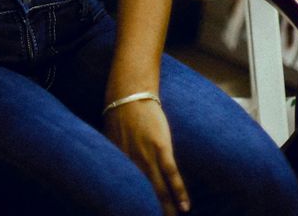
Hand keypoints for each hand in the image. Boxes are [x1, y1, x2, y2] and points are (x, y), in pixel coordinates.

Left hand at [104, 100, 189, 214]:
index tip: (133, 215)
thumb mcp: (111, 141)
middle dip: (149, 212)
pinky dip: (179, 193)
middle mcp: (132, 164)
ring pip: (159, 192)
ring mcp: (147, 157)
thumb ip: (116, 160)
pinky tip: (185, 208)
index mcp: (119, 164)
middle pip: (143, 197)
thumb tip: (113, 174)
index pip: (125, 194)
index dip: (129, 208)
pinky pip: (172, 175)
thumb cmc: (120, 116)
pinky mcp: (161, 147)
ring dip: (166, 210)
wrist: (130, 93)